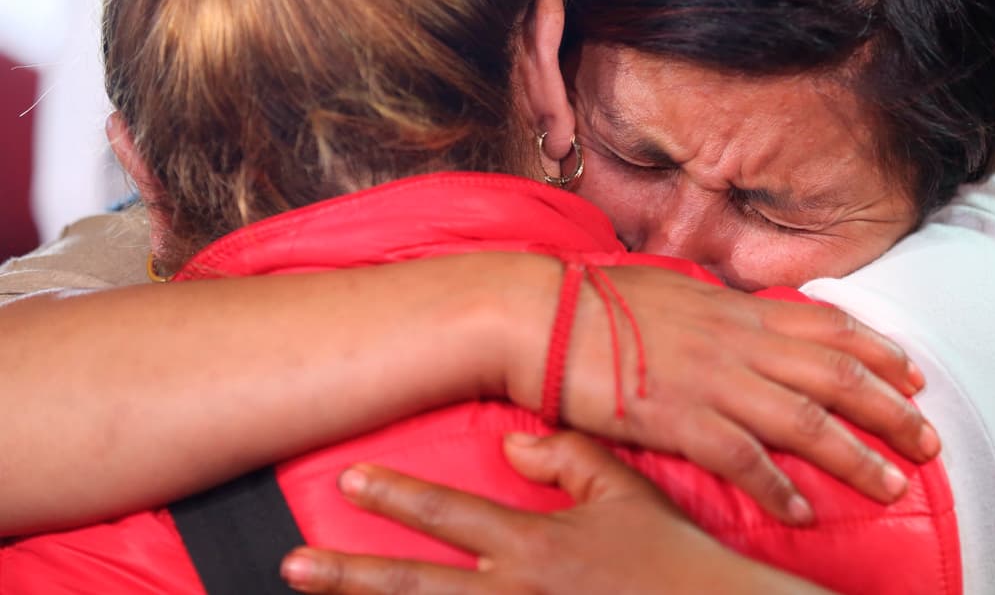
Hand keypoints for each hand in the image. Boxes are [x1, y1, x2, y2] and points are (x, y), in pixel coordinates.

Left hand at [280, 432, 833, 594]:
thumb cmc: (673, 559)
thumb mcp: (626, 493)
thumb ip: (568, 457)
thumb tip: (512, 441)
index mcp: (535, 547)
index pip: (450, 516)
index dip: (397, 496)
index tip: (350, 478)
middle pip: (414, 588)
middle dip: (350, 576)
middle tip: (294, 565)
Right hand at [501, 263, 939, 523]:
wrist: (538, 316)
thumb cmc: (594, 302)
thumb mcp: (670, 291)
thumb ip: (715, 310)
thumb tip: (739, 316)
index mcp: (734, 308)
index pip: (826, 326)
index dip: (876, 350)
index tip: (911, 372)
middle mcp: (736, 341)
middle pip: (835, 376)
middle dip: (890, 409)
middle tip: (928, 439)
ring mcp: (711, 379)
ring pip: (806, 421)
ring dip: (855, 457)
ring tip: (892, 486)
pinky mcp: (679, 418)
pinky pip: (745, 459)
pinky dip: (779, 488)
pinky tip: (801, 513)